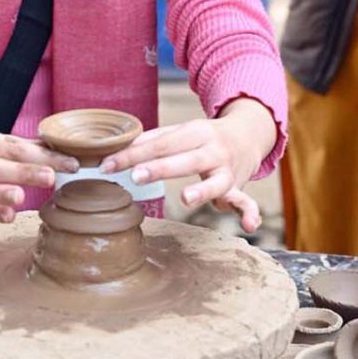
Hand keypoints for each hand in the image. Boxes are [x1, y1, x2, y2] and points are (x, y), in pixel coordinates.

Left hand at [100, 98, 275, 232]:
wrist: (247, 135)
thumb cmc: (202, 137)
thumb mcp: (180, 132)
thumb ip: (153, 141)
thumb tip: (120, 149)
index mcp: (194, 131)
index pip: (159, 143)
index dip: (132, 154)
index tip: (107, 165)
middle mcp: (212, 149)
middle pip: (184, 159)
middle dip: (160, 167)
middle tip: (135, 176)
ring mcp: (227, 169)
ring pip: (216, 180)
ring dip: (201, 189)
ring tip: (185, 198)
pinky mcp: (238, 187)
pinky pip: (246, 200)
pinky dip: (250, 213)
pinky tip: (249, 227)